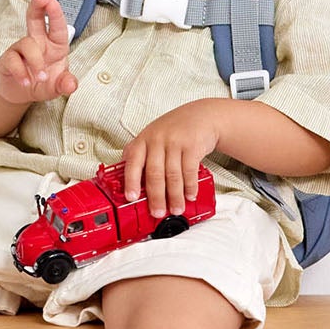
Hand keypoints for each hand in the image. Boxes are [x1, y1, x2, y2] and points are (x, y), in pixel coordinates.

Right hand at [0, 0, 77, 105]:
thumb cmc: (41, 83)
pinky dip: (21, 73)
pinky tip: (25, 82)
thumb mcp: (57, 87)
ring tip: (41, 78)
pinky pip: (12, 60)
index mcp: (54, 45)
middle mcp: (38, 42)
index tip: (52, 1)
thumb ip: (65, 84)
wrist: (19, 94)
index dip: (55, 13)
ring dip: (36, 62)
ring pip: (27, 44)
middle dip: (38, 6)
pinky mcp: (8, 59)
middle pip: (35, 19)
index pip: (57, 27)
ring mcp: (21, 49)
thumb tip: (71, 84)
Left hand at [121, 101, 222, 220]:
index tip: (131, 197)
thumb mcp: (152, 136)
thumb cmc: (173, 130)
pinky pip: (190, 170)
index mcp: (143, 140)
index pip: (133, 161)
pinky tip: (190, 195)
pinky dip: (190, 186)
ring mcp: (175, 141)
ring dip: (175, 196)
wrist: (201, 116)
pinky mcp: (193, 145)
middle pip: (154, 173)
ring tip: (175, 209)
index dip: (131, 181)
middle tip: (157, 212)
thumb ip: (141, 154)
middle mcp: (157, 139)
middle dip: (156, 196)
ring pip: (173, 175)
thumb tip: (128, 179)